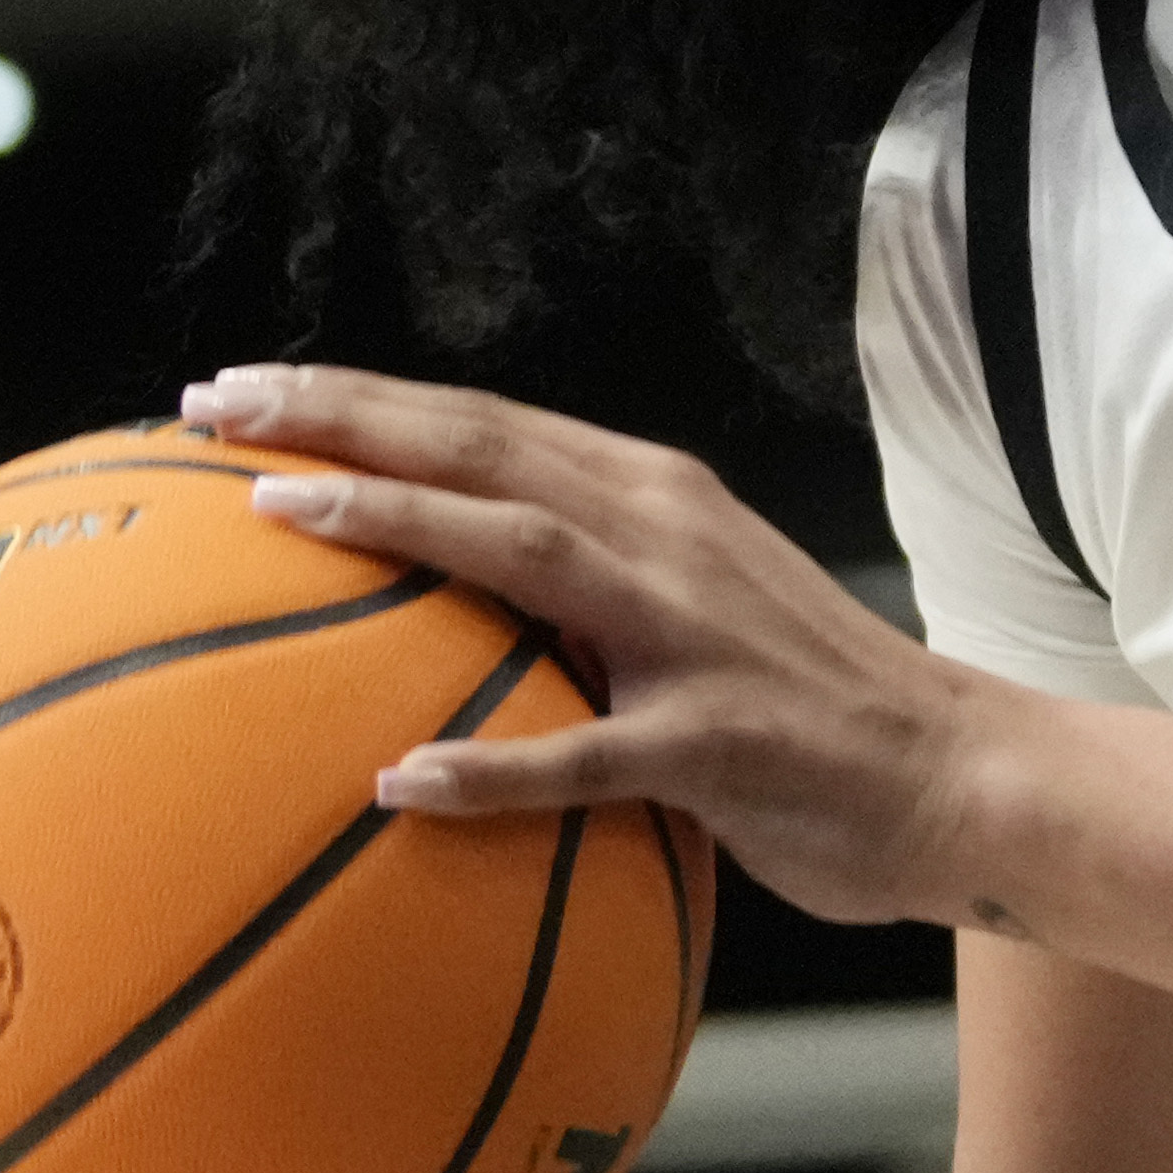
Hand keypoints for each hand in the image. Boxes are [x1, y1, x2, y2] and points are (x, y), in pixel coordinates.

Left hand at [176, 359, 1020, 932]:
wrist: (960, 777)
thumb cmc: (808, 707)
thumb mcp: (697, 607)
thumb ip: (589, 586)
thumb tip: (447, 600)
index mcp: (654, 499)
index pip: (482, 424)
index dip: (358, 398)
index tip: (240, 390)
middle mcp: (667, 535)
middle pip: (482, 449)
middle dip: (342, 416)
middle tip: (212, 406)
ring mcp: (693, 634)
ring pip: (524, 552)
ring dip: (398, 521)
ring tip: (278, 515)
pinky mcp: (717, 743)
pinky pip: (586, 755)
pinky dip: (491, 768)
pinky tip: (400, 782)